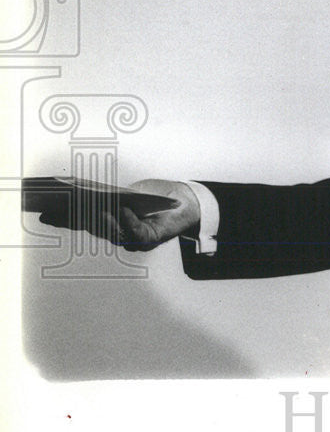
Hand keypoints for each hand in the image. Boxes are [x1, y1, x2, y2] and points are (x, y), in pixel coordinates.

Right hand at [38, 178, 200, 251]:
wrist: (184, 201)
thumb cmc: (154, 195)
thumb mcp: (126, 191)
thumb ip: (107, 196)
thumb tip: (82, 192)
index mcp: (109, 223)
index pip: (81, 221)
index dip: (62, 218)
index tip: (42, 212)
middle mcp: (118, 234)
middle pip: (93, 228)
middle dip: (77, 218)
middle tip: (61, 208)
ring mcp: (133, 239)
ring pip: (113, 232)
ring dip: (102, 219)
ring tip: (93, 206)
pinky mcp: (151, 239)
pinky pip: (136, 233)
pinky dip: (129, 221)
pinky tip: (123, 208)